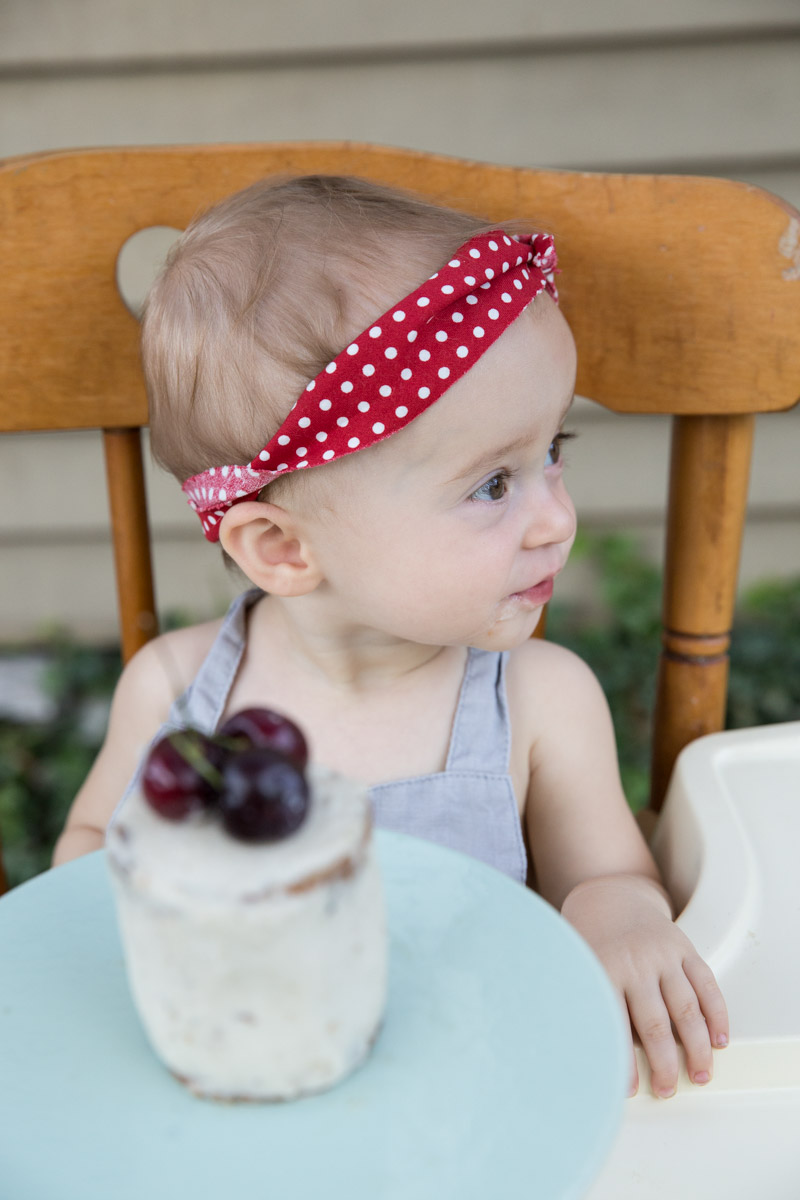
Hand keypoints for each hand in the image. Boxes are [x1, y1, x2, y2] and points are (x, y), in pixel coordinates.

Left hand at [561, 874, 728, 1097]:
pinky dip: (717, 1015)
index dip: (623, 1061)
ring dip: (697, 1047)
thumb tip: (579, 1053)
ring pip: (686, 1008)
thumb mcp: (577, 967)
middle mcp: (636, 961)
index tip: (627, 1089)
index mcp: (603, 968)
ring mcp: (663, 954)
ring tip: (700, 1075)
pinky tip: (719, 1041)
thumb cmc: (589, 941)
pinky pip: (706, 985)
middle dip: (664, 1064)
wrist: (609, 896)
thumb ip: (582, 1003)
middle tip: (667, 1090)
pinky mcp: (685, 948)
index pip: (615, 1023)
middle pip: (655, 1023)